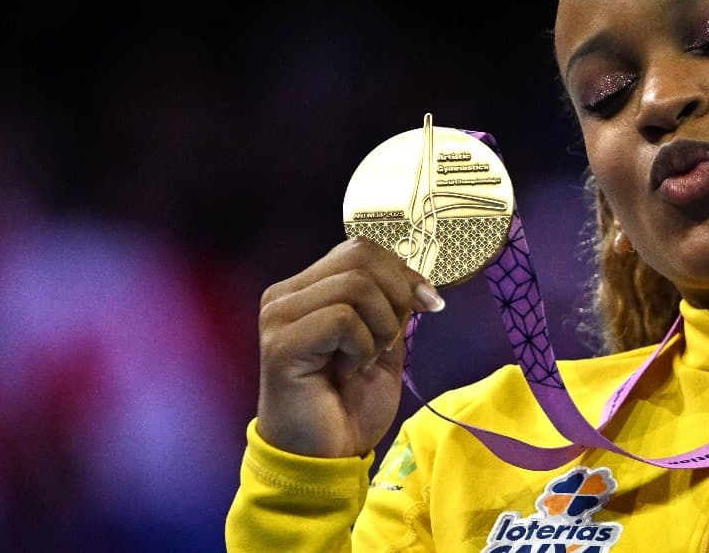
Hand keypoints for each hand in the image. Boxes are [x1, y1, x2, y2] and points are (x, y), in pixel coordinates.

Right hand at [255, 236, 445, 457]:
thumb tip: (419, 284)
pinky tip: (348, 371)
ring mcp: (278, 317)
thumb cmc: (348, 406)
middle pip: (360, 257)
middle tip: (389, 341)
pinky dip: (362, 347)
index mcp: (306, 289)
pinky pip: (343, 319)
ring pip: (355, 286)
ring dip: (381, 326)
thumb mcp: (383, 345)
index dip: (402, 272)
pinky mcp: (281, 344)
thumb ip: (392, 307)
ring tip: (364, 360)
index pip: (360, 249)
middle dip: (396, 297)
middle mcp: (284, 295)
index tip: (430, 304)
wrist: (325, 460)